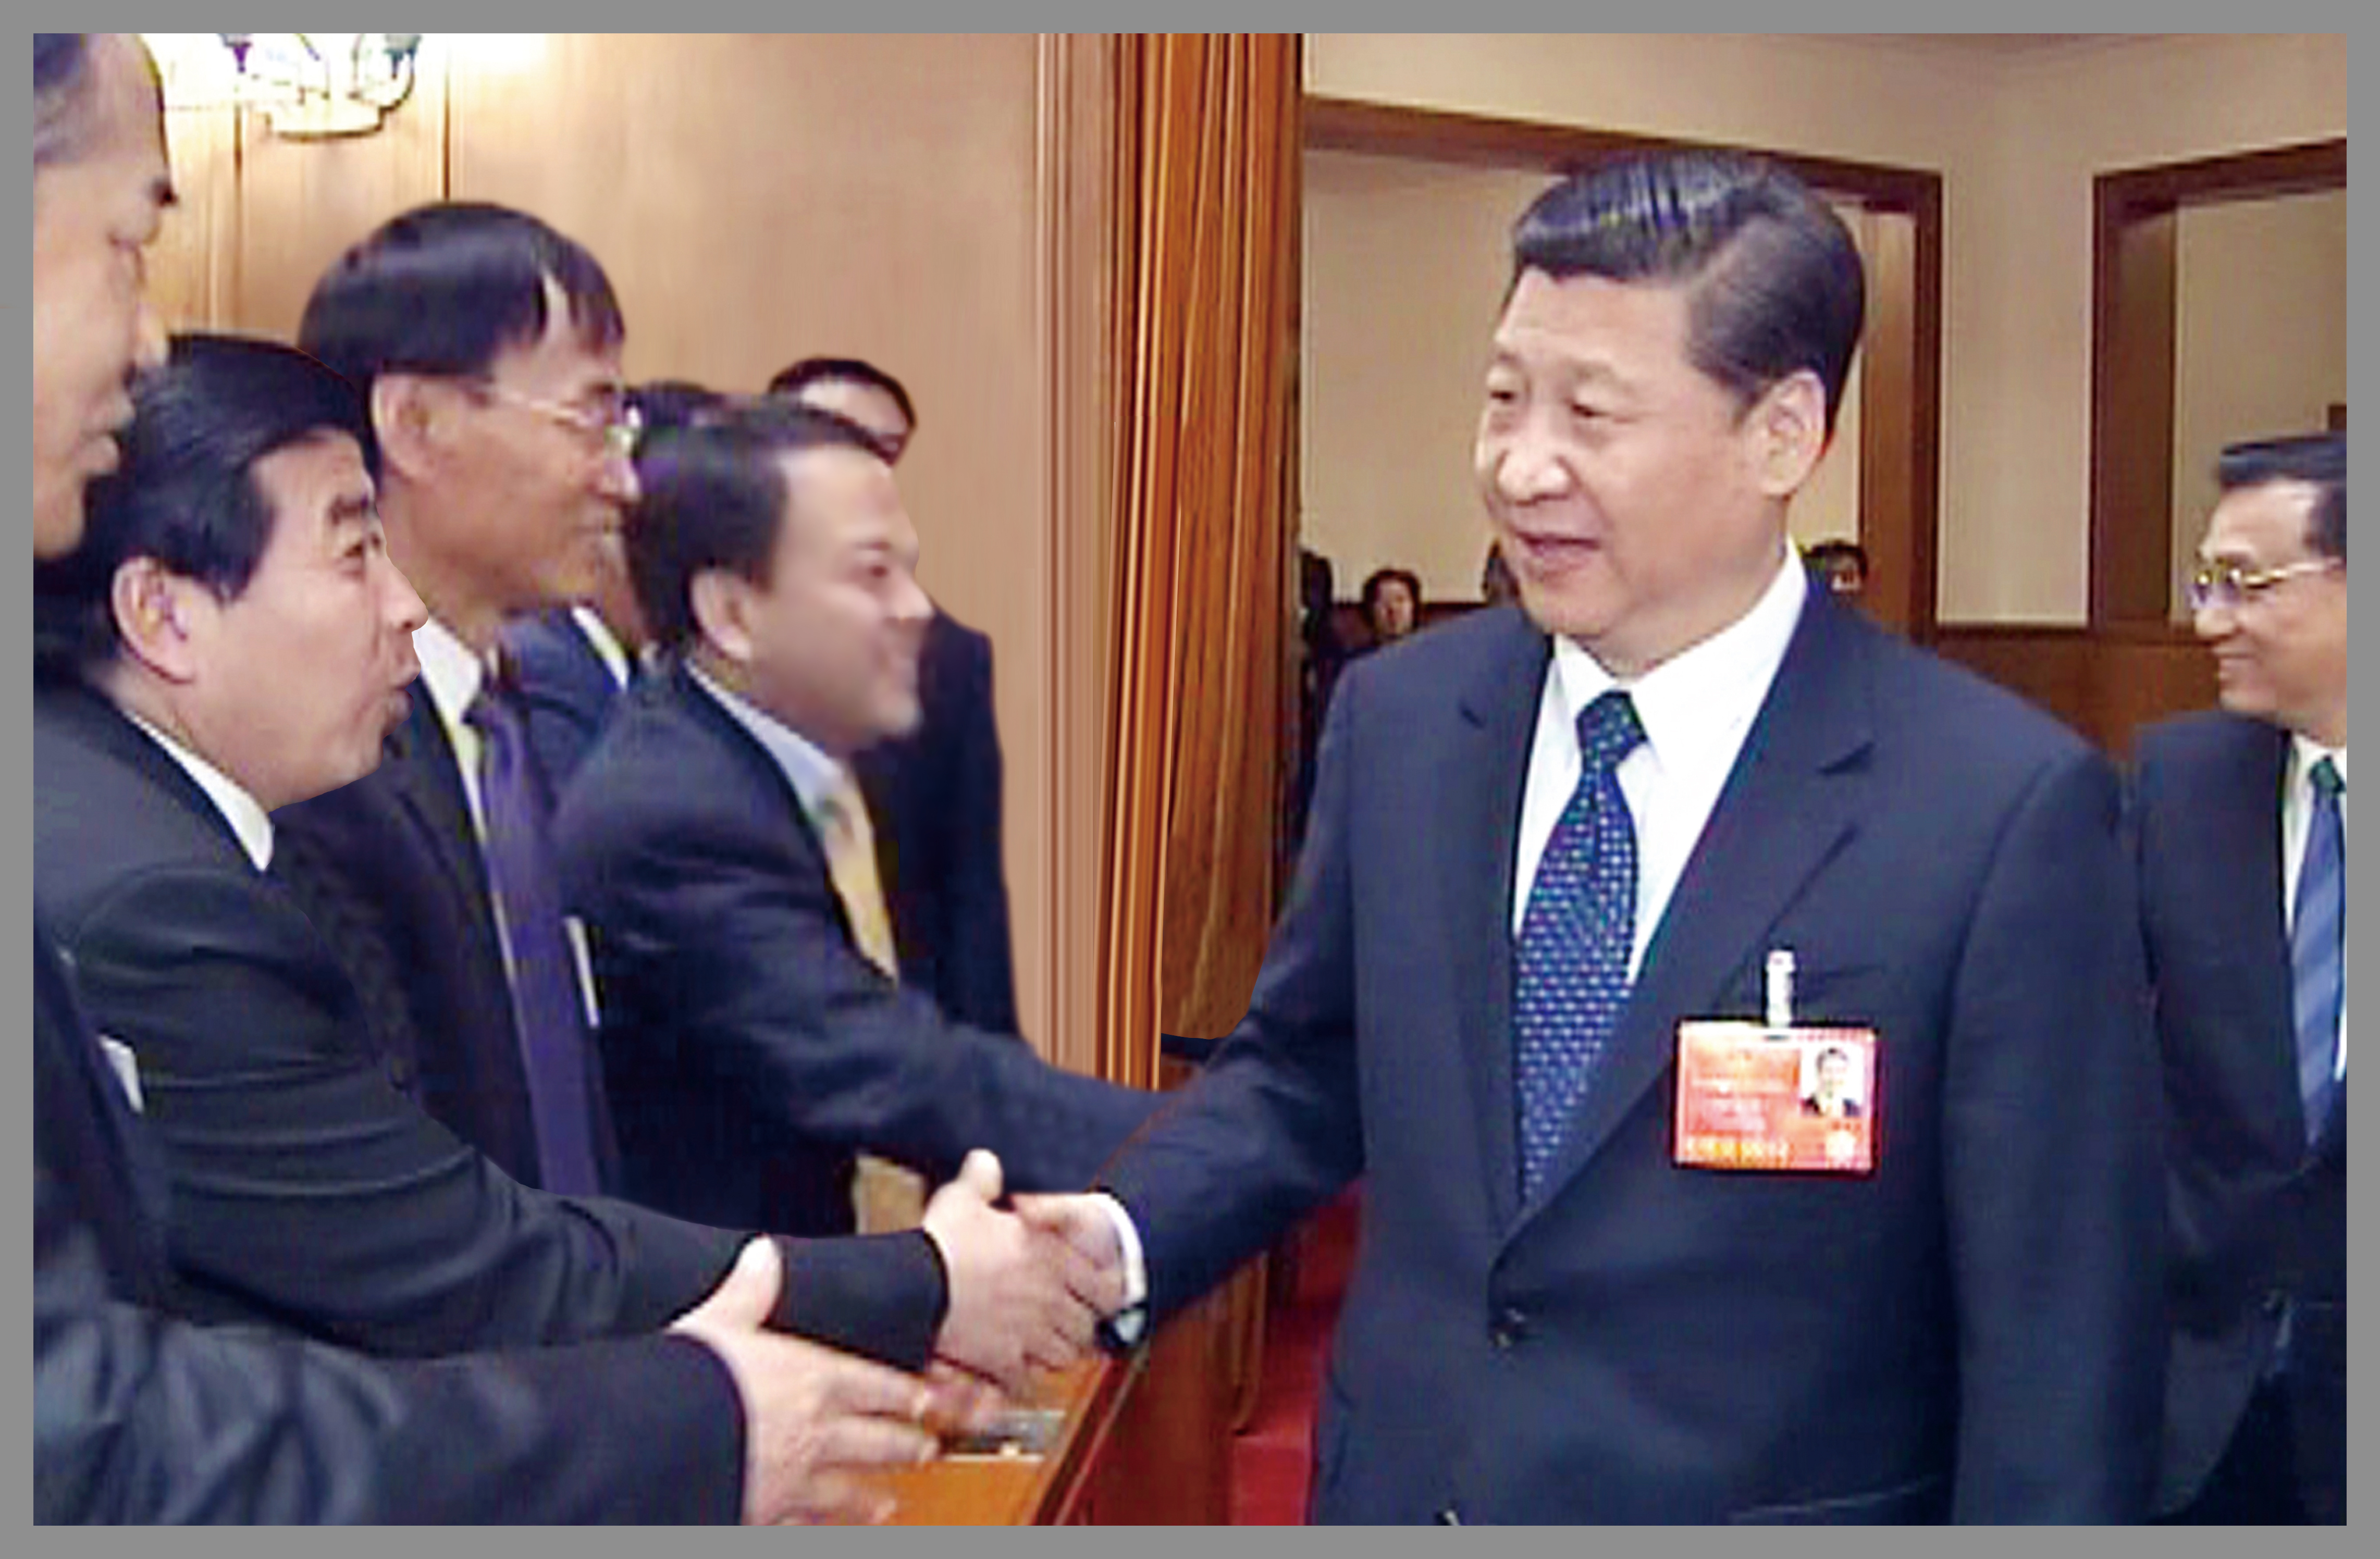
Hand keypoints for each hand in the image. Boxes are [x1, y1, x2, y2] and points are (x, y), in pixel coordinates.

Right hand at [671, 1238, 938, 1524]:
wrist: (661, 1445)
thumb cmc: (688, 1381)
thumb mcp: (717, 1321)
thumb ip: (748, 1291)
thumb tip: (764, 1254)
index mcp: (809, 1379)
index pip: (873, 1384)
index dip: (903, 1391)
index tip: (928, 1398)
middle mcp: (812, 1433)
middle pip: (874, 1441)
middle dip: (903, 1445)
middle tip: (927, 1449)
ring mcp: (794, 1481)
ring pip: (847, 1491)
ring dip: (870, 1497)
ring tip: (888, 1504)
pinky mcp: (768, 1515)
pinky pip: (807, 1523)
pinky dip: (823, 1527)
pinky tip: (829, 1530)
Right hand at [921, 1151, 1107, 1392]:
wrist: (916, 1286)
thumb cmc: (942, 1242)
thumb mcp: (963, 1198)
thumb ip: (982, 1180)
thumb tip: (986, 1163)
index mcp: (1051, 1257)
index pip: (1108, 1288)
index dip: (1106, 1295)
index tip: (1098, 1297)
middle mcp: (1049, 1297)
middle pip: (1087, 1326)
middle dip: (1079, 1326)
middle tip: (1067, 1324)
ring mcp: (1029, 1332)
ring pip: (1064, 1356)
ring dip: (1056, 1352)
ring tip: (1043, 1346)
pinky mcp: (1003, 1360)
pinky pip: (1027, 1380)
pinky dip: (1024, 1378)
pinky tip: (1013, 1371)